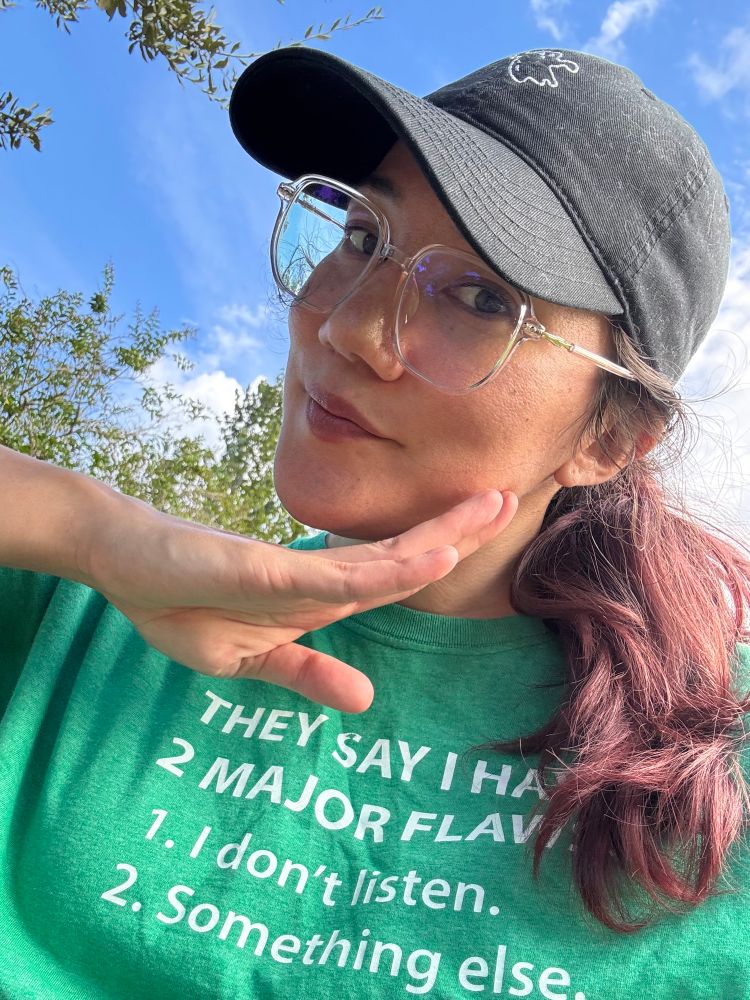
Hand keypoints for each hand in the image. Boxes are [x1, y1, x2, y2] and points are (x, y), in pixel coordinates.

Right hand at [84, 489, 517, 710]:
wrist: (122, 559)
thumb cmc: (180, 601)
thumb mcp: (247, 660)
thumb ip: (305, 673)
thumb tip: (366, 699)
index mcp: (319, 596)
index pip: (395, 576)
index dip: (441, 553)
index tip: (487, 531)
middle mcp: (317, 578)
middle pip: (402, 556)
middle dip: (460, 528)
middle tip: (511, 497)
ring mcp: (292, 573)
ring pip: (381, 558)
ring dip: (438, 533)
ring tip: (491, 506)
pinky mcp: (263, 572)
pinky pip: (335, 578)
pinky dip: (384, 572)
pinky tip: (427, 557)